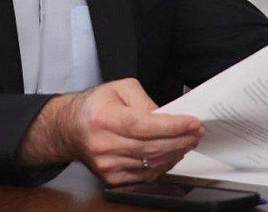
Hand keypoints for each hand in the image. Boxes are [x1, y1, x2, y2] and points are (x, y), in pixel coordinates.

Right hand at [18, 78, 203, 185]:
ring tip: (188, 141)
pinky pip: (145, 175)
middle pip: (151, 147)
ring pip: (151, 164)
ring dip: (175, 153)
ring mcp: (106, 165)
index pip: (144, 126)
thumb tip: (167, 117)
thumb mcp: (120, 88)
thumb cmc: (97, 105)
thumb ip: (144, 100)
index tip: (193, 123)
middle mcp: (103, 144)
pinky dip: (162, 164)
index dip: (172, 127)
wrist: (70, 128)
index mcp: (103, 118)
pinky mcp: (111, 178)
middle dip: (180, 140)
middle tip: (197, 132)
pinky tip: (171, 153)